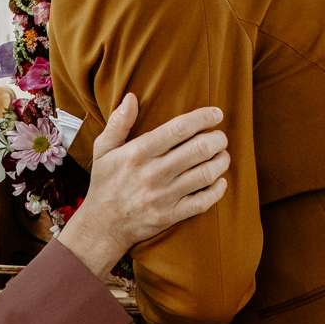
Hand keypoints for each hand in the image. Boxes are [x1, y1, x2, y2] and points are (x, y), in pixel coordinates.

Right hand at [57, 93, 228, 277]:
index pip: (179, 129)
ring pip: (205, 174)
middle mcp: (153, 173)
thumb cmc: (105, 184)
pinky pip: (203, 202)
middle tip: (220, 137)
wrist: (102, 226)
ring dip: (221, 162)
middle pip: (198, 149)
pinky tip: (219, 181)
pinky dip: (217, 190)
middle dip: (217, 139)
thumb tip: (131, 97)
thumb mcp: (102, 150)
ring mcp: (163, 196)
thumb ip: (118, 123)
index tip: (216, 114)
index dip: (203, 118)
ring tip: (222, 156)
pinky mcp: (170, 216)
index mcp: (138, 153)